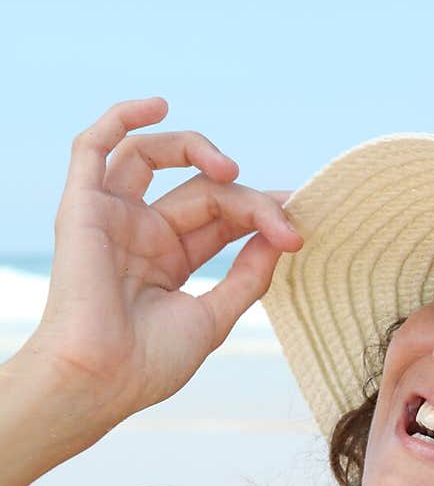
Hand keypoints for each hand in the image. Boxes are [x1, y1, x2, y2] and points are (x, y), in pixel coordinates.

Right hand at [28, 96, 302, 437]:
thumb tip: (281, 238)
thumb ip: (247, 277)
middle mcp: (140, 234)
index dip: (260, 213)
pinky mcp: (84, 206)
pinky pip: (94, 147)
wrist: (100, 380)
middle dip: (248, 201)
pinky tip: (158, 105)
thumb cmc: (148, 364)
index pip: (220, 219)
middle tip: (283, 224)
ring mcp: (112, 218)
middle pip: (201, 192)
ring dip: (198, 151)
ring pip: (156, 158)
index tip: (297, 227)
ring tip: (232, 171)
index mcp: (168, 263)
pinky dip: (122, 118)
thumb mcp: (214, 317)